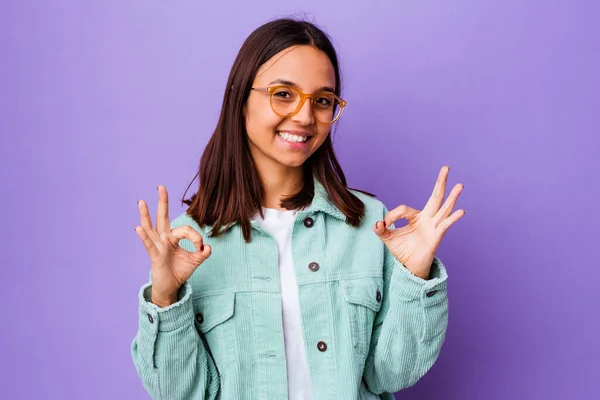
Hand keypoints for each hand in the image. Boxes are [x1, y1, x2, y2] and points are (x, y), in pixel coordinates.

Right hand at [134, 185, 211, 306]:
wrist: (171, 287)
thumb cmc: (180, 271)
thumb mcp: (195, 261)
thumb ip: (203, 253)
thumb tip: (208, 247)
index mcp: (173, 238)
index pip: (186, 230)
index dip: (196, 238)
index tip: (201, 249)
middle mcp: (163, 239)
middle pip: (162, 217)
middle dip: (162, 202)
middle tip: (161, 187)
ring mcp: (158, 246)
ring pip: (151, 228)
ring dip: (146, 215)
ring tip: (141, 202)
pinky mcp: (155, 256)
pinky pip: (149, 244)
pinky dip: (144, 236)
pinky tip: (138, 228)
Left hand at [373, 166, 464, 278]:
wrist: (410, 267)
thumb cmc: (402, 251)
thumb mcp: (387, 238)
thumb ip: (381, 230)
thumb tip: (378, 223)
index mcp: (415, 217)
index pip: (404, 209)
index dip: (392, 216)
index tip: (384, 225)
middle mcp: (427, 219)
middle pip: (435, 197)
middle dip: (440, 182)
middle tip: (446, 167)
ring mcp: (434, 227)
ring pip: (444, 209)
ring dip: (452, 197)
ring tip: (460, 184)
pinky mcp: (437, 237)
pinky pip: (445, 225)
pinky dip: (452, 218)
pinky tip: (461, 211)